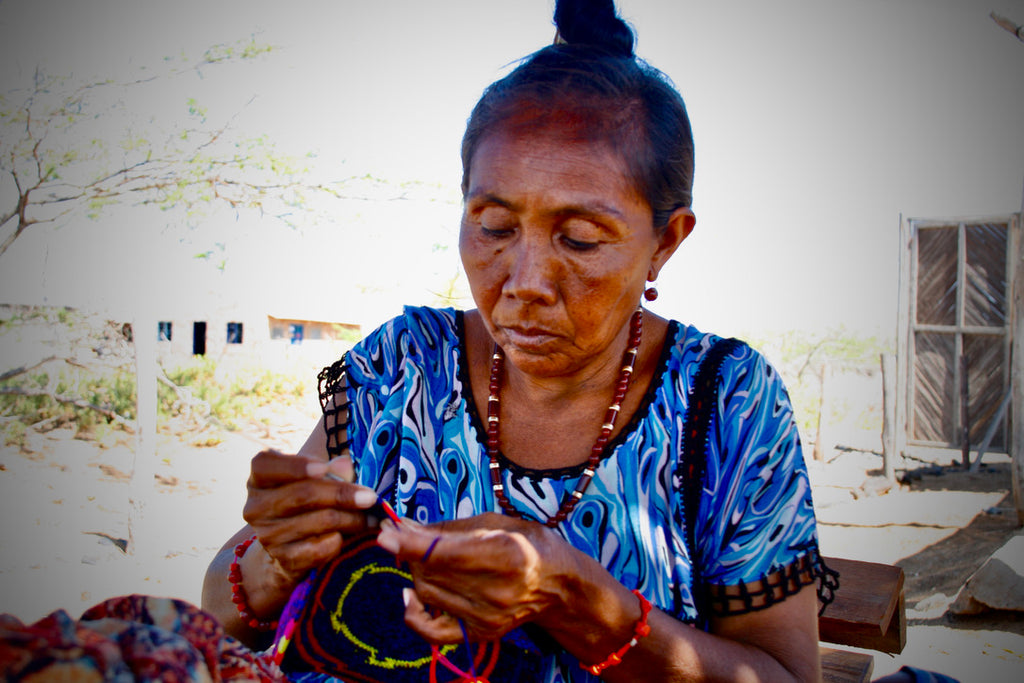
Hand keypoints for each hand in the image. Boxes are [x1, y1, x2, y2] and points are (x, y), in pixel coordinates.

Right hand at [242, 450, 378, 582]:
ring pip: (317, 521)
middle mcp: (256, 506)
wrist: (291, 548)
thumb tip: (345, 465)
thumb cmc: (307, 502)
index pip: (265, 465)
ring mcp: (267, 535)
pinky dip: (340, 540)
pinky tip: (352, 535)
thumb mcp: (315, 479)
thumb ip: (331, 470)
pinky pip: (319, 548)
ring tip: (371, 517)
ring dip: (351, 519)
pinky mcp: (283, 558)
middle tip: (370, 497)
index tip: (324, 468)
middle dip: (342, 494)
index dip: (296, 465)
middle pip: (302, 495)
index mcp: (259, 479)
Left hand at [377, 513, 566, 642]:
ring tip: (416, 555)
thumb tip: (406, 526)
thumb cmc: (528, 543)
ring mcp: (487, 616)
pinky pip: (433, 631)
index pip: (442, 552)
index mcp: (504, 554)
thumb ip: (450, 528)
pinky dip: (414, 614)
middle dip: (408, 551)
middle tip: (399, 533)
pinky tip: (410, 595)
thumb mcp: (494, 523)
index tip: (384, 532)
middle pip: (430, 572)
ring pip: (427, 593)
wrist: (559, 585)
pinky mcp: (481, 633)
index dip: (408, 543)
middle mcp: (495, 590)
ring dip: (413, 571)